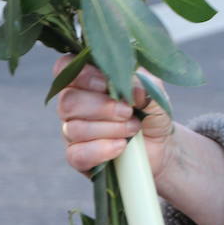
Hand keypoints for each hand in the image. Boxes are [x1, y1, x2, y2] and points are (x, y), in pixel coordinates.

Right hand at [56, 56, 174, 179]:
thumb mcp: (153, 92)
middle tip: (127, 111)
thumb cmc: (149, 110)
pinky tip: (120, 146)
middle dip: (101, 107)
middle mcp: (74, 104)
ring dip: (108, 129)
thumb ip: (144, 84)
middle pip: (68, 101)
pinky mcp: (78, 157)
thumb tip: (133, 87)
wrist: (159, 145)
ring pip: (74, 128)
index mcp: (86, 79)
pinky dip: (100, 150)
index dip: (82, 75)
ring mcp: (72, 131)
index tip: (106, 83)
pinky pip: (76, 154)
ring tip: (133, 128)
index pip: (64, 67)